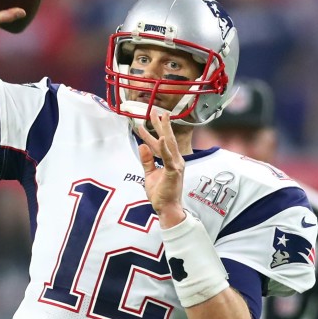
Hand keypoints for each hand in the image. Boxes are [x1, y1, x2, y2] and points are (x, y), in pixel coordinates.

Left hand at [136, 108, 186, 226]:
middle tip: (155, 110)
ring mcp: (176, 165)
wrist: (167, 208)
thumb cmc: (160, 193)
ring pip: (170, 143)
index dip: (152, 132)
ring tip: (161, 116)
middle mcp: (175, 160)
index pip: (159, 144)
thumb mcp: (149, 174)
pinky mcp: (174, 171)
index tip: (147, 120)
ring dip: (165, 129)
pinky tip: (162, 137)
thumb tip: (141, 146)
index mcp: (170, 161)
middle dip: (161, 124)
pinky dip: (165, 147)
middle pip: (167, 138)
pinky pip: (168, 157)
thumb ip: (147, 161)